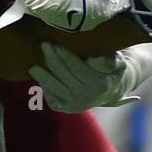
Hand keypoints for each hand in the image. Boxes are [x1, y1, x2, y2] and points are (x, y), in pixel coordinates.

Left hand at [27, 42, 142, 111]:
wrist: (110, 92)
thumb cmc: (112, 71)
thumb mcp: (119, 64)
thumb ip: (110, 61)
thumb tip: (95, 59)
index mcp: (99, 84)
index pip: (77, 68)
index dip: (64, 55)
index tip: (55, 42)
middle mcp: (86, 97)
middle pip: (63, 75)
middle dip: (52, 59)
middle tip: (44, 44)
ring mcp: (74, 104)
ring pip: (54, 87)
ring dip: (42, 75)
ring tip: (33, 65)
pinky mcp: (66, 109)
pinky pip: (51, 97)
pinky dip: (44, 86)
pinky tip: (38, 75)